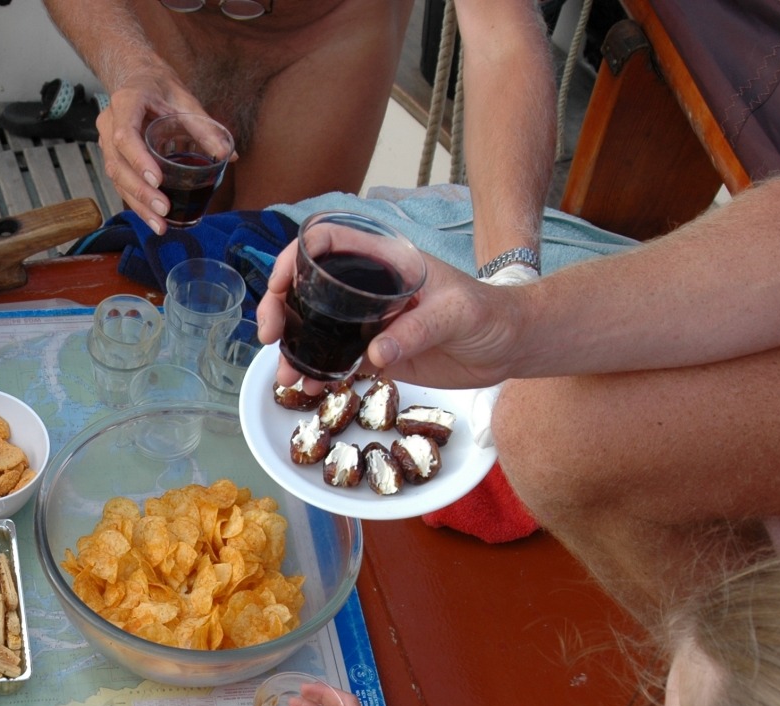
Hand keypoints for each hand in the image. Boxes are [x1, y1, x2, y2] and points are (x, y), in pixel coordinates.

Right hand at [96, 71, 209, 235]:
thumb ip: (204, 126)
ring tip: (160, 225)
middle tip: (163, 210)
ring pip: (116, 178)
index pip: (125, 135)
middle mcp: (109, 123)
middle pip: (118, 164)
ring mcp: (106, 141)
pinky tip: (152, 219)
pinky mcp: (112, 156)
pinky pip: (120, 182)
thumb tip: (229, 154)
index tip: (158, 179)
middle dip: (140, 191)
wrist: (136, 76)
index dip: (139, 159)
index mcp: (126, 103)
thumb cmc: (158, 85)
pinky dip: (136, 202)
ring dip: (138, 204)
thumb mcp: (183, 98)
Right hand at [258, 247, 524, 391]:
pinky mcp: (376, 351)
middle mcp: (369, 287)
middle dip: (279, 308)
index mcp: (385, 261)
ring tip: (285, 375)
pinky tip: (308, 388)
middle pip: (308, 287)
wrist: (510, 347)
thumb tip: (376, 353)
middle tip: (270, 336)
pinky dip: (317, 372)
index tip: (279, 287)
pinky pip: (336, 358)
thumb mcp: (457, 314)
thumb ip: (418, 329)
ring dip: (294, 348)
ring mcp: (369, 320)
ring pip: (316, 327)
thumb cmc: (490, 314)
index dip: (294, 258)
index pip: (326, 243)